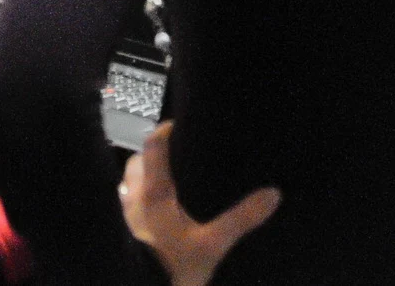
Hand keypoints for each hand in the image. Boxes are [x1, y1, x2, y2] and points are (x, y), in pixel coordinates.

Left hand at [120, 124, 279, 285]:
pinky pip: (125, 203)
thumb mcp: (214, 245)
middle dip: (152, 155)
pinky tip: (153, 211)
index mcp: (154, 192)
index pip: (152, 146)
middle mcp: (133, 197)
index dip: (163, 131)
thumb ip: (241, 219)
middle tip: (175, 157)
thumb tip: (273, 193)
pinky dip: (136, 197)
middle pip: (137, 161)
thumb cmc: (175, 268)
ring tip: (166, 183)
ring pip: (128, 182)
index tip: (177, 126)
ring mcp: (124, 214)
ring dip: (142, 176)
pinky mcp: (121, 231)